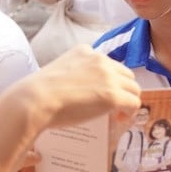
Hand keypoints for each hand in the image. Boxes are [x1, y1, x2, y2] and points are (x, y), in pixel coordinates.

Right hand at [9, 44, 141, 130]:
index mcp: (84, 51)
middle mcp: (100, 59)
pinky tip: (119, 120)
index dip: (108, 80)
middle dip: (122, 89)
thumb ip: (73, 75)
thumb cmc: (39, 92)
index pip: (107, 64)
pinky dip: (130, 113)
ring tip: (117, 115)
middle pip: (125, 74)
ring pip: (133, 88)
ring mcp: (108, 76)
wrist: (36, 100)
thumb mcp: (58, 72)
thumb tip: (80, 92)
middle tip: (113, 106)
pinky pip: (134, 103)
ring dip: (127, 101)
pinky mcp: (113, 95)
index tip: (100, 93)